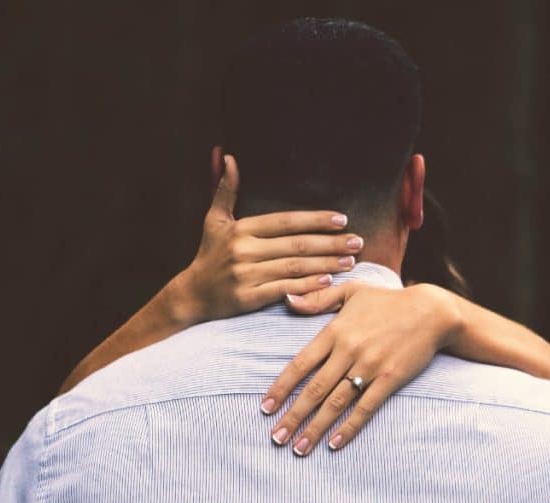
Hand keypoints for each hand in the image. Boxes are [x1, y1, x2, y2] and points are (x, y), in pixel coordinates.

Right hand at [166, 154, 366, 325]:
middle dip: (330, 243)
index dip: (315, 220)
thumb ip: (225, 190)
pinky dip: (307, 285)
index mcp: (241, 229)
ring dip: (326, 264)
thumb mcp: (214, 220)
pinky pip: (284, 289)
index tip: (341, 219)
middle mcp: (244, 250)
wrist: (192, 295)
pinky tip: (328, 280)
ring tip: (350, 261)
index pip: (285, 222)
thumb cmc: (209, 255)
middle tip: (357, 241)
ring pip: (294, 267)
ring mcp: (246, 275)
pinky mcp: (248, 298)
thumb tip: (230, 157)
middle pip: (296, 245)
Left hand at [261, 282, 462, 455]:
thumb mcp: (350, 291)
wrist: (431, 311)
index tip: (265, 408)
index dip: (281, 388)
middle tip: (275, 437)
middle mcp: (348, 351)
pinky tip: (335, 443)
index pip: (300, 364)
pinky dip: (349, 427)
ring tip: (299, 448)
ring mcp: (370, 366)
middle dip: (292, 416)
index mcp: (335, 331)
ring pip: (336, 403)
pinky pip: (365, 408)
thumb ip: (317, 299)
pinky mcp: (390, 379)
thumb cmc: (388, 301)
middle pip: (314, 389)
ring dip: (315, 428)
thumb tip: (286, 301)